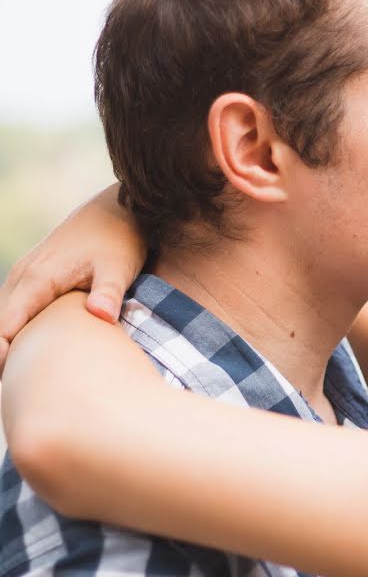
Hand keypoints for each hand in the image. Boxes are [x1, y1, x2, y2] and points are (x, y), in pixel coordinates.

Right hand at [0, 184, 145, 369]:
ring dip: (9, 344)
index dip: (3, 356)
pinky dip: (17, 330)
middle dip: (4, 355)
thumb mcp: (120, 266)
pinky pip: (16, 308)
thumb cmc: (121, 238)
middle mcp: (24, 276)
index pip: (5, 326)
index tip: (13, 383)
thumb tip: (101, 315)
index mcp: (38, 279)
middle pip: (0, 326)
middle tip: (17, 392)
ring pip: (6, 317)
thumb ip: (109, 292)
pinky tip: (32, 353)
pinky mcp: (37, 277)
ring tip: (20, 379)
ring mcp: (27, 275)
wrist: (120, 209)